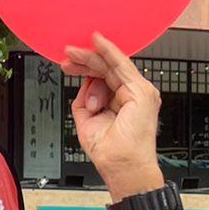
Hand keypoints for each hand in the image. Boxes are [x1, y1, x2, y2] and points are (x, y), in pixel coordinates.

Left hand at [64, 35, 164, 198]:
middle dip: (84, 60)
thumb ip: (85, 98)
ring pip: (111, 66)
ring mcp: (140, 92)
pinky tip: (97, 43)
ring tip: (70, 58)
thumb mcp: (87, 119)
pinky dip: (109, 52)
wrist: (122, 167)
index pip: (104, 78)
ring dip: (89, 58)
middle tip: (67, 54)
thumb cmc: (110, 151)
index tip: (70, 61)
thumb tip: (84, 82)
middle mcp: (133, 94)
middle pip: (107, 69)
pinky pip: (122, 66)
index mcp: (122, 102)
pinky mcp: (141, 92)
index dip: (86, 67)